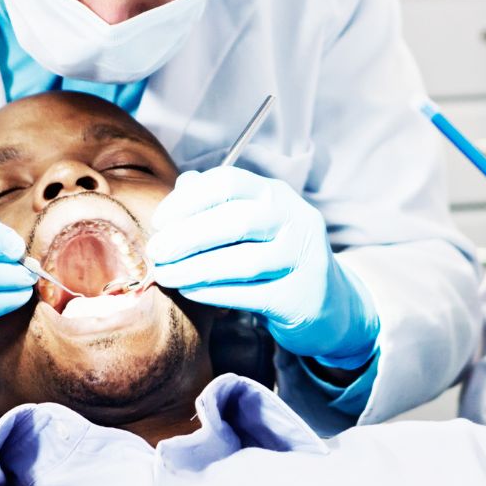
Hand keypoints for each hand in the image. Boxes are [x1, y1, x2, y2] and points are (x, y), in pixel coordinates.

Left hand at [147, 168, 379, 367]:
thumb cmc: (276, 256)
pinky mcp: (299, 296)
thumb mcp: (255, 222)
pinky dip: (214, 293)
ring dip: (196, 268)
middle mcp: (295, 219)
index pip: (229, 183)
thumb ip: (220, 202)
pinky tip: (190, 291)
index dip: (189, 200)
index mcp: (277, 193)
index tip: (160, 220)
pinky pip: (251, 294)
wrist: (329, 302)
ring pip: (244, 261)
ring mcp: (302, 258)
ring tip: (166, 275)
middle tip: (156, 252)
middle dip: (188, 236)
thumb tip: (183, 184)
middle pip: (236, 220)